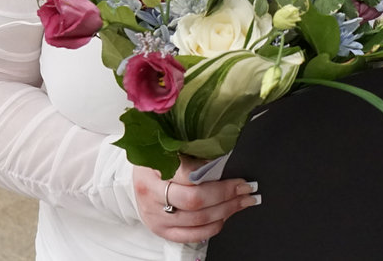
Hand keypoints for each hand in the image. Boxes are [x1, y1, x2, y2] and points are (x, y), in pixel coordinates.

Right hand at [133, 158, 259, 243]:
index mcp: (152, 169)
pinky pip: (191, 235)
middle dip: (226, 195)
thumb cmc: (155, 160)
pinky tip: (225, 217)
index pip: (188, 175)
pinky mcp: (162, 231)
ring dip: (226, 211)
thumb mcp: (166, 146)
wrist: (136, 181)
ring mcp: (156, 216)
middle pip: (195, 200)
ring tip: (243, 201)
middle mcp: (152, 195)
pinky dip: (212, 228)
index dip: (216, 176)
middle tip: (246, 188)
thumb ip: (190, 148)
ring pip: (197, 220)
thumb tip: (222, 154)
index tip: (237, 175)